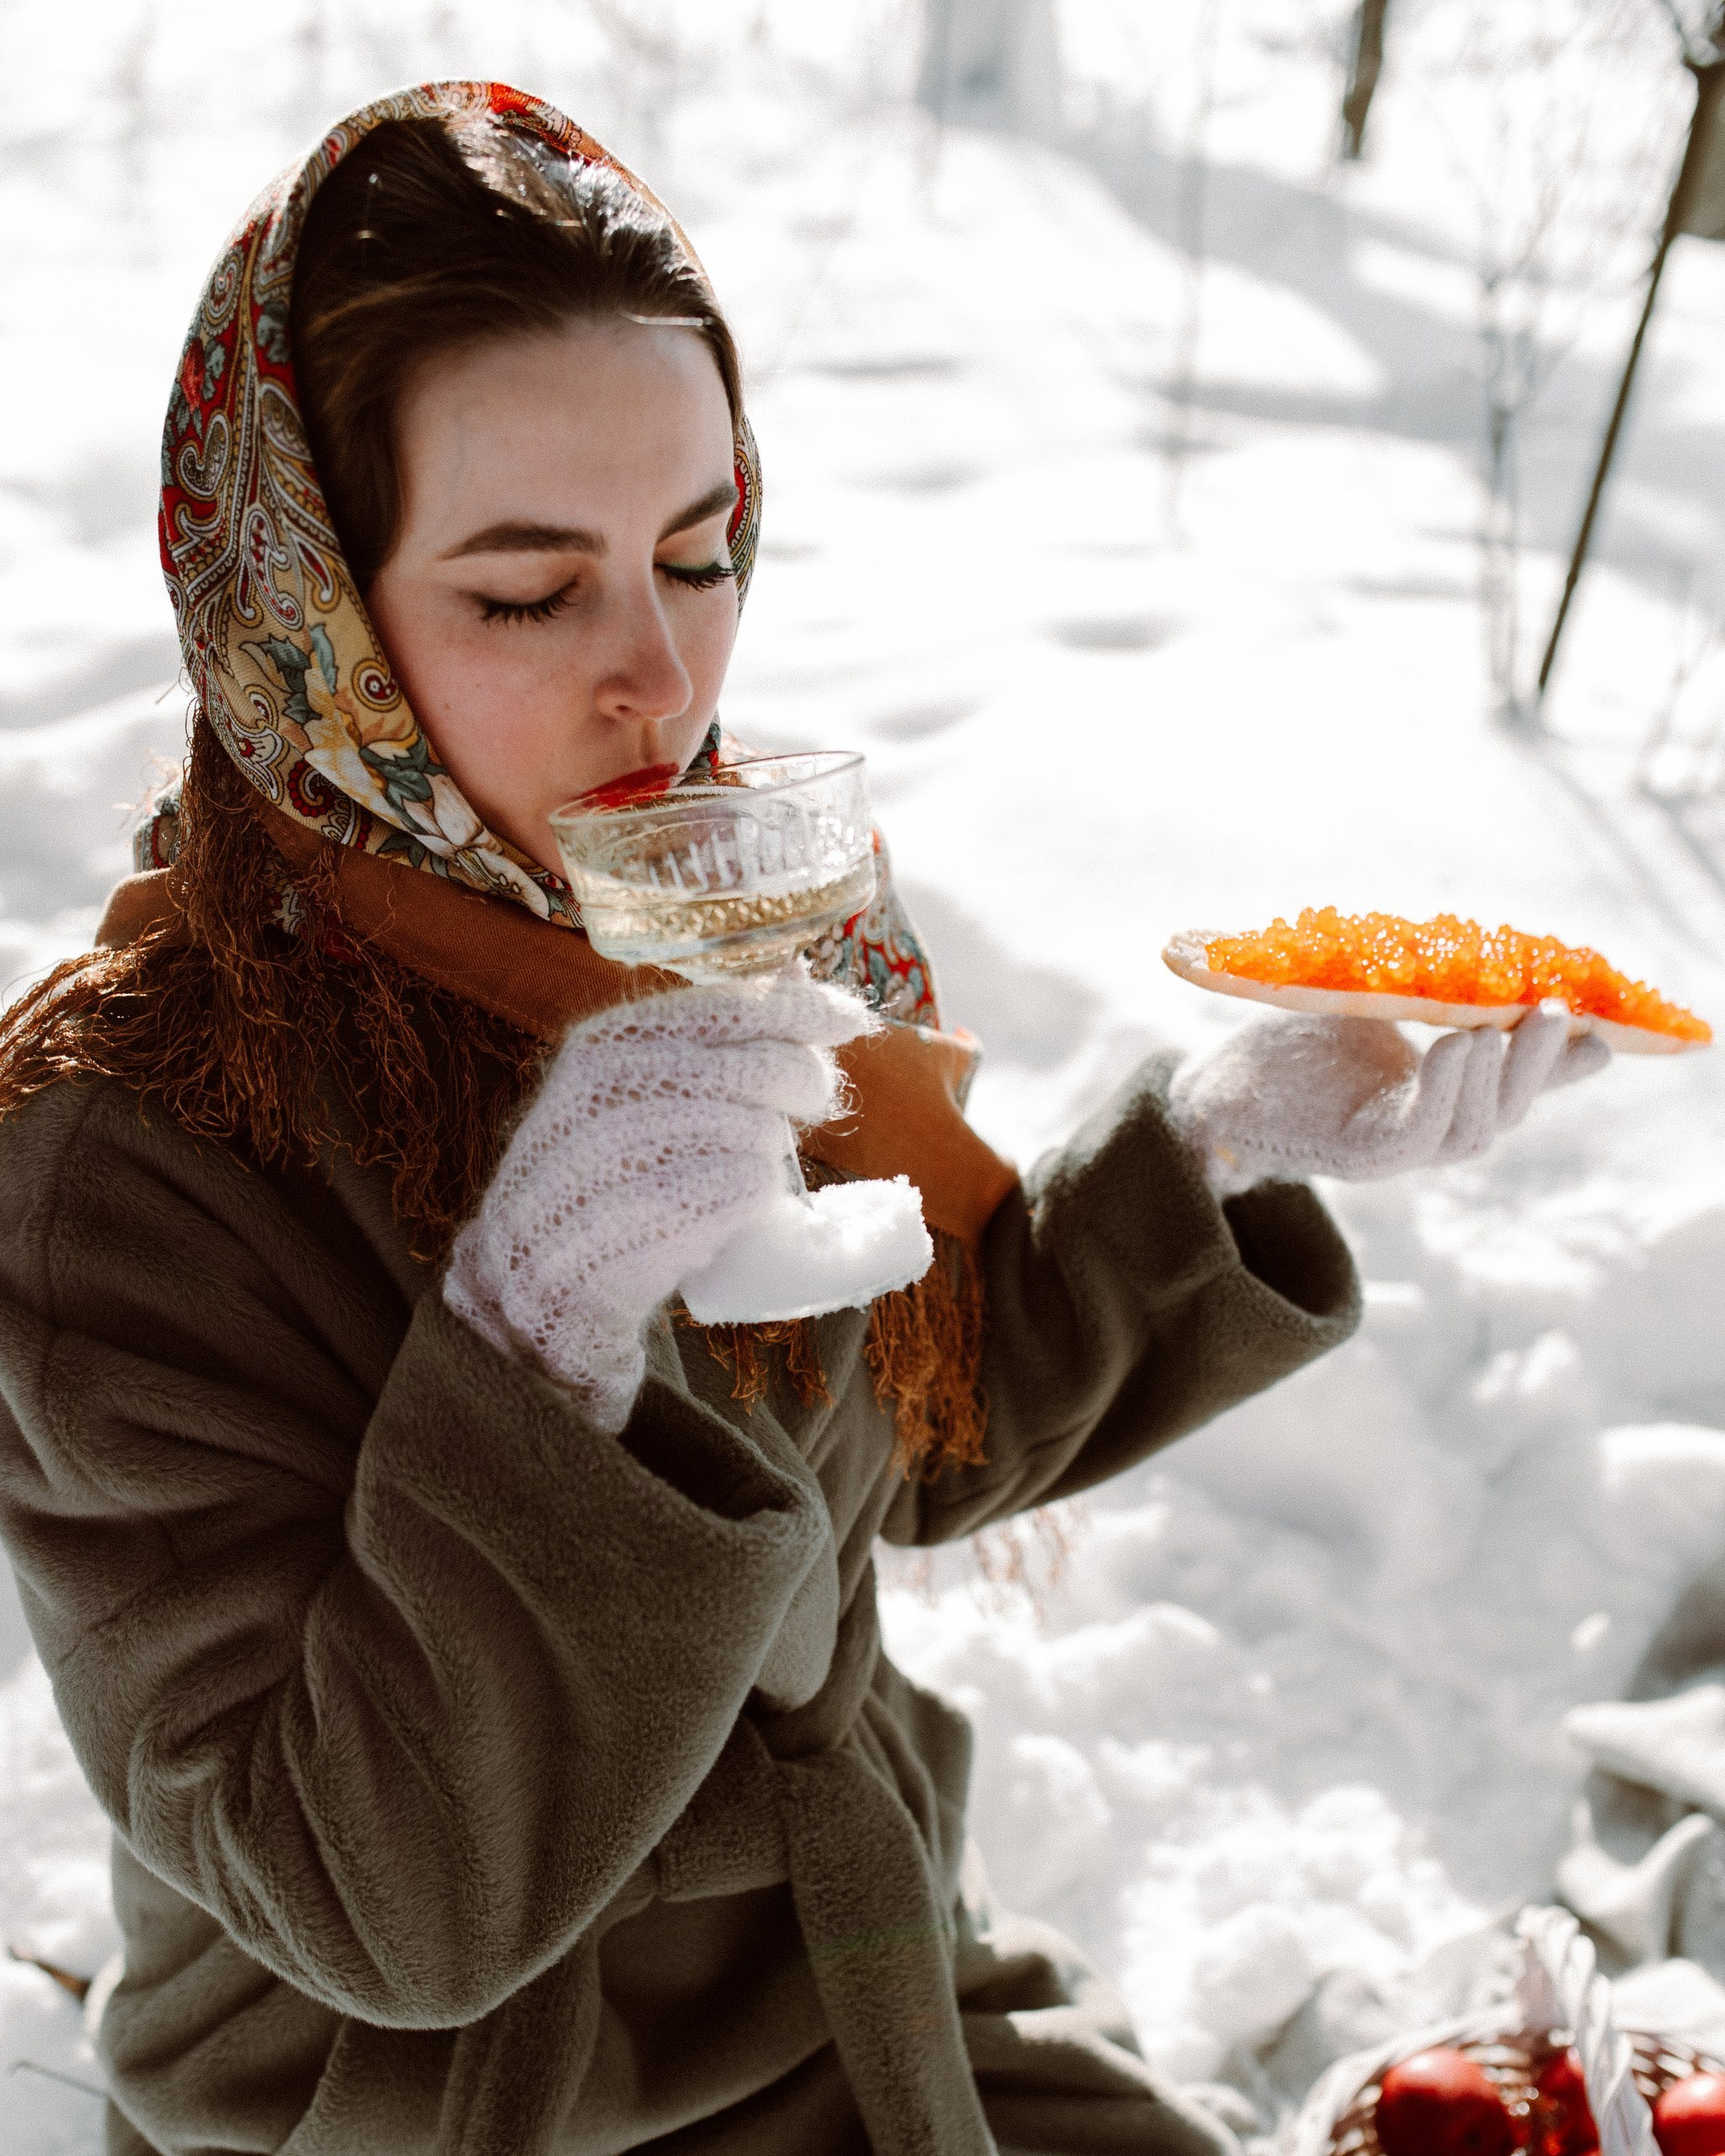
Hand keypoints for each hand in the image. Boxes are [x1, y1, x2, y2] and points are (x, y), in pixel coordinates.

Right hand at [443, 969, 873, 1430]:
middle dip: (803, 1078)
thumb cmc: (606, 1170)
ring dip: (770, 1145)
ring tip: (746, 1160)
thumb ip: (709, 1036)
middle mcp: (606, 1090)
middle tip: (814, 1099)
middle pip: (755, 1068)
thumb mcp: (638, 1087)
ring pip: (756, 1130)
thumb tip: (797, 970)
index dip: (800, 1009)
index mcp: (607, 1043)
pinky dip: (758, 1192)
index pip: (726, 1007)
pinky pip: (746, 1188)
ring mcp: (622, 1156)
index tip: (850, 1018)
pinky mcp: (647, 1220)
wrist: (534, 1274)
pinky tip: (739, 1197)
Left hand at [1169, 1002, 1609, 1197]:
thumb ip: (1426, 995)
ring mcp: (1393, 1151)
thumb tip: (1478, 950)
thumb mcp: (1369, 1005)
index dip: (1563, 1067)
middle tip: (1567, 1012)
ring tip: (1511, 1023)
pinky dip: (1443, 1095)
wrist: (1213, 1086)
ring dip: (1498, 1077)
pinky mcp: (1357, 1157)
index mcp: (1436, 1098)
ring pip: (1470, 1130)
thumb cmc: (1290, 1045)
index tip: (1612, 1033)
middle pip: (1503, 1111)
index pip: (1511, 1084)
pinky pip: (1415, 1133)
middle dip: (1540, 1066)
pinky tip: (1458, 1048)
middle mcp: (1425, 1131)